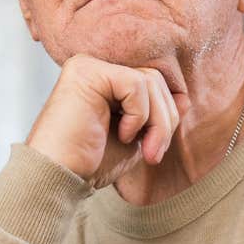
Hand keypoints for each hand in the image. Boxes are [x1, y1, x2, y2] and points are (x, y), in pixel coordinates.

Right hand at [26, 54, 184, 187]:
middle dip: (165, 119)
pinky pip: (135, 83)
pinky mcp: (86, 71)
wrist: (58, 178)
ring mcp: (89, 66)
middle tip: (154, 153)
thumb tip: (184, 97)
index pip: (153, 82)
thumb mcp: (136, 138)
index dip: (166, 112)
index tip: (157, 146)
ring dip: (157, 122)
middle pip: (155, 78)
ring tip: (145, 150)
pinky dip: (139, 114)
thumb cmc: (92, 163)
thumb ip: (157, 116)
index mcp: (105, 80)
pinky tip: (122, 134)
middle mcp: (96, 67)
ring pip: (150, 80)